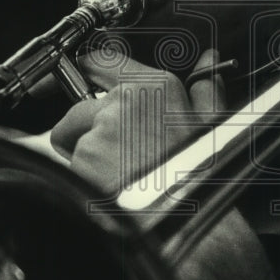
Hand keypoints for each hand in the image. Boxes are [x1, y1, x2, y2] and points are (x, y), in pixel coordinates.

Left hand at [50, 48, 225, 194]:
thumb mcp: (211, 127)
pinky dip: (79, 169)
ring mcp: (103, 125)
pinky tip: (104, 182)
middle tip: (112, 149)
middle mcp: (128, 98)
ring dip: (83, 148)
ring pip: (72, 130)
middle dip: (88, 122)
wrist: (177, 220)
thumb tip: (208, 61)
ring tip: (113, 171)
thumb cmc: (193, 175)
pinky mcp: (84, 152)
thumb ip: (206, 88)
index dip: (91, 72)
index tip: (86, 80)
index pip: (104, 60)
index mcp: (158, 86)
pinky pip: (69, 156)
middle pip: (83, 101)